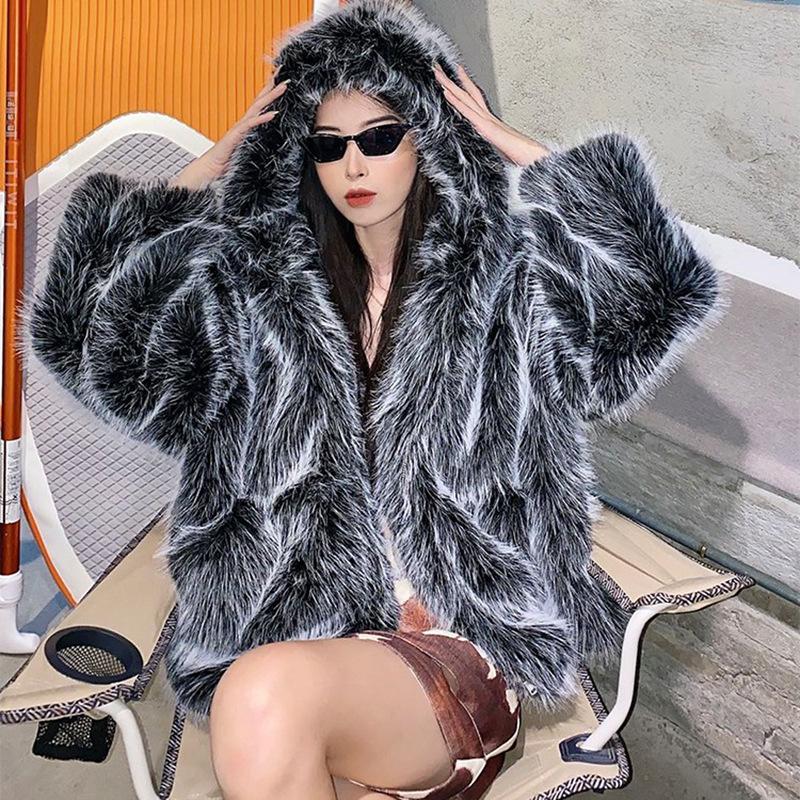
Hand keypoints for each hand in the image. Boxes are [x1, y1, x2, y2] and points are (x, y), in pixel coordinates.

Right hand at [169, 64, 290, 188]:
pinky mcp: (236, 136)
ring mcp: (239, 128)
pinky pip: (251, 125)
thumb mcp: (246, 149)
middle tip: (285, 76)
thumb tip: (269, 141)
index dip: (270, 92)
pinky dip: (262, 119)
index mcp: (247, 125)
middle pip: (260, 100)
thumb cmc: (227, 161)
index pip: (260, 104)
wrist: (211, 170)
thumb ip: (256, 142)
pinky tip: (272, 114)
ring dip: (271, 97)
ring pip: (257, 108)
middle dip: (273, 87)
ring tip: (283, 87)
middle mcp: (243, 123)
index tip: (281, 80)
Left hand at [432, 61, 550, 166]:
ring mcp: (489, 123)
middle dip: (452, 81)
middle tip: (438, 68)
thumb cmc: (527, 160)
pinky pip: (469, 113)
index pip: (475, 102)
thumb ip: (498, 151)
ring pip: (466, 99)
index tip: (454, 76)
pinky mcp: (488, 130)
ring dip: (450, 85)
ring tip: (437, 73)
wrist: (539, 162)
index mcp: (493, 125)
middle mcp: (490, 120)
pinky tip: (446, 93)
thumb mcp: (507, 156)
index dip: (463, 88)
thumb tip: (495, 152)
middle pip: (468, 96)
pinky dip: (457, 102)